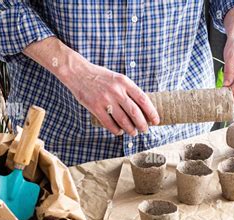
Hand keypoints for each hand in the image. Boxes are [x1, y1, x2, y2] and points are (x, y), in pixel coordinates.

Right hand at [24, 37, 158, 135]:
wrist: (78, 72)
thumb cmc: (100, 76)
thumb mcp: (117, 78)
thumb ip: (128, 90)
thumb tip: (141, 107)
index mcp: (124, 82)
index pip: (143, 99)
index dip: (151, 112)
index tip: (155, 120)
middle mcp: (117, 91)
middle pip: (135, 113)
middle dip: (142, 124)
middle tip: (145, 129)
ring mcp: (105, 100)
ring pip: (123, 120)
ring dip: (131, 129)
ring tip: (133, 133)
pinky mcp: (95, 107)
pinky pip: (109, 124)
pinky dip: (116, 130)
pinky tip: (119, 131)